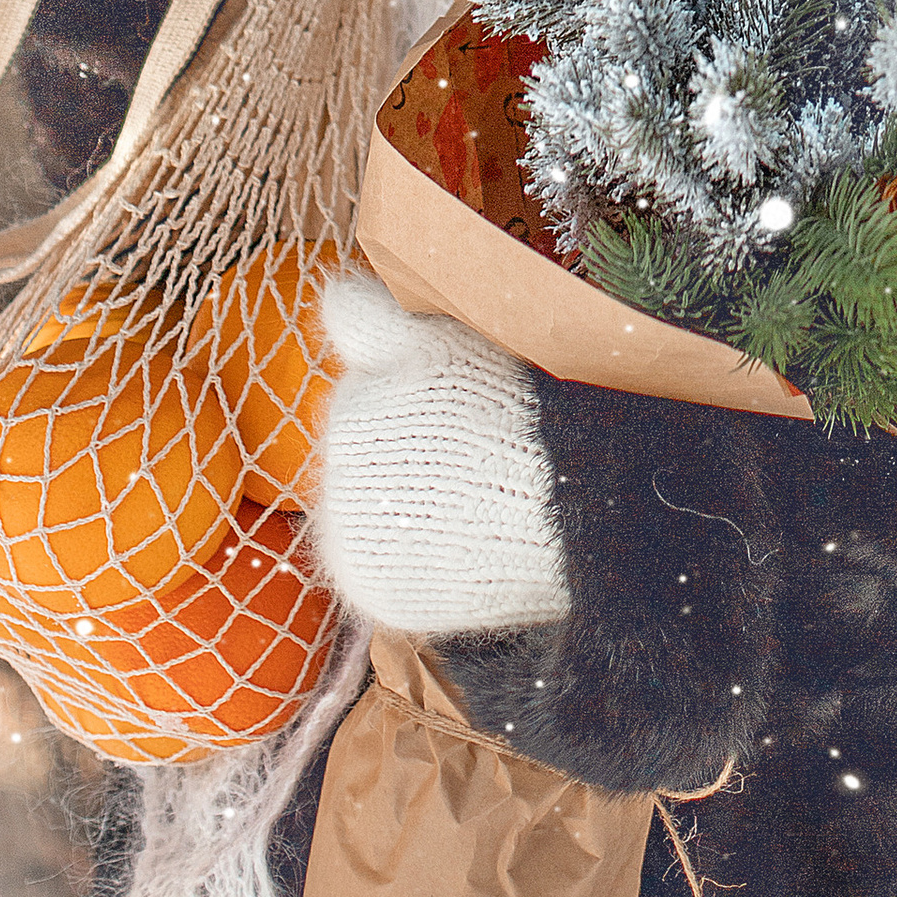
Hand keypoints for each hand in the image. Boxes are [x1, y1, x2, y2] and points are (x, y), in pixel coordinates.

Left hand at [310, 272, 571, 635]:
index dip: (414, 405)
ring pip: (372, 517)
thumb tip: (333, 297)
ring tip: (468, 500)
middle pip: (364, 462)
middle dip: (404, 456)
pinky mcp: (376, 599)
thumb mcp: (441, 344)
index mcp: (349, 416)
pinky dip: (414, 559)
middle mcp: (335, 488)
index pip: (366, 405)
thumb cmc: (510, 413)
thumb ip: (373, 319)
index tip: (456, 413)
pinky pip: (385, 571)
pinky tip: (457, 542)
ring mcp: (352, 548)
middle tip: (468, 457)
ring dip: (403, 509)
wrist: (564, 505)